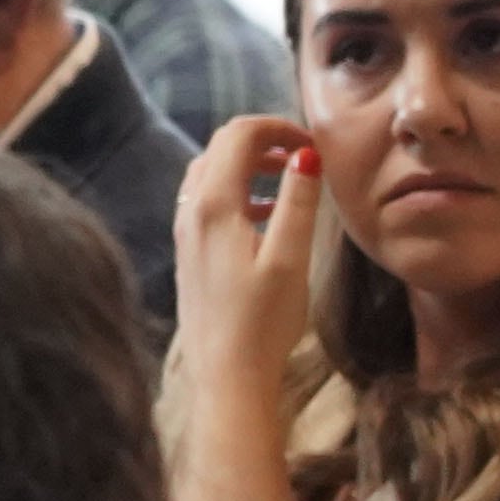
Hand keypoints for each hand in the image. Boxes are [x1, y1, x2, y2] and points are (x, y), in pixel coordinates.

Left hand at [167, 117, 323, 500]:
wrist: (225, 373)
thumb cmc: (262, 320)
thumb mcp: (291, 256)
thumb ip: (298, 202)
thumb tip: (306, 154)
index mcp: (212, 205)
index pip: (237, 134)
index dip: (279, 126)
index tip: (314, 144)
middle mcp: (189, 212)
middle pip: (220, 148)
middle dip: (264, 140)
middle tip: (305, 156)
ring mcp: (185, 232)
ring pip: (211, 174)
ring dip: (251, 166)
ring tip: (293, 180)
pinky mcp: (189, 252)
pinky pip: (209, 203)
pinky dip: (240, 193)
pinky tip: (270, 216)